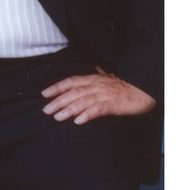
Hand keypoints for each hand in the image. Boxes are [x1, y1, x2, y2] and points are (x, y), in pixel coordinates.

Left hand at [41, 68, 155, 124]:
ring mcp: (104, 94)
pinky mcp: (114, 104)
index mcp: (94, 79)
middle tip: (45, 110)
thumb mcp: (111, 78)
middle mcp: (96, 85)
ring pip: (82, 101)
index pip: (71, 81)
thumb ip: (100, 74)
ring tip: (57, 117)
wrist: (146, 87)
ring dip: (68, 109)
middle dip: (58, 100)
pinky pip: (98, 109)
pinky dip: (87, 114)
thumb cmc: (128, 84)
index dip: (57, 87)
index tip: (44, 94)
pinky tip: (78, 121)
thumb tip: (95, 67)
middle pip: (73, 92)